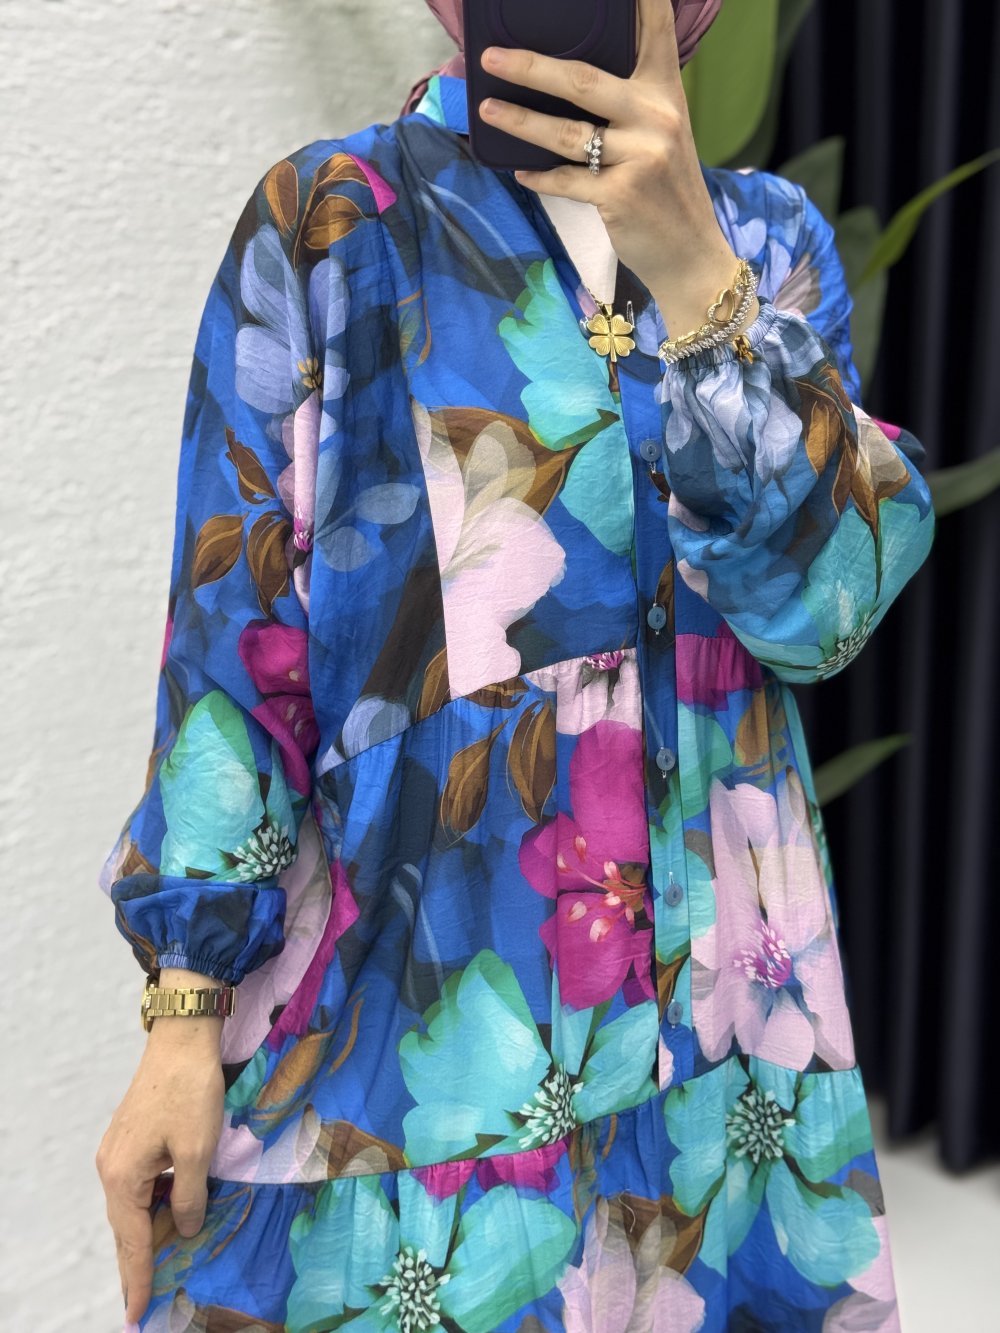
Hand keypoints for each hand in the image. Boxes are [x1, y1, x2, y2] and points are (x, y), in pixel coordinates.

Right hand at [95, 1013, 224, 1324]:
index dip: (138, 1279)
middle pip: (126, 1228)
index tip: (137, 1314)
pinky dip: (153, 1207)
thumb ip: (189, 1197)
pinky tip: (170, 1218)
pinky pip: (140, 1187)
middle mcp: (112, 1167)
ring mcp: (119, 1151)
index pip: (132, 1242)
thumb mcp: (197, 1151)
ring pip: (133, 1207)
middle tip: (144, 1302)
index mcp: (123, 1176)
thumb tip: (185, 1229)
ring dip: (147, 1235)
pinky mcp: (132, 1138)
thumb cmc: (191, 1092)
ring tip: (160, 1269)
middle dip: (136, 1264)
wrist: (182, 1039)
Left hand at [476, 0, 756, 337]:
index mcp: (666, 94)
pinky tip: (521, 171)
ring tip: (487, 110)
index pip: (655, 31)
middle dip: (531, 67)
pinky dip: (539, 176)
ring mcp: (639, 157)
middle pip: (582, 80)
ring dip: (520, 122)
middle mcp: (656, 118)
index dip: (642, 0)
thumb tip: (568, 82)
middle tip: (491, 57)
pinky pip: (565, 180)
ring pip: (565, 133)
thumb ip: (630, 105)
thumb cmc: (667, 191)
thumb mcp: (662, 135)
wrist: (691, 253)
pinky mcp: (620, 196)